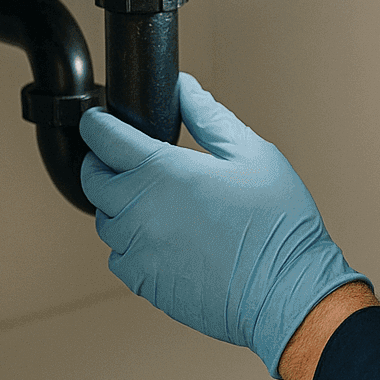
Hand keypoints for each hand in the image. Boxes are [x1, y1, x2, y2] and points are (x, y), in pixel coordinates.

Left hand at [79, 74, 369, 377]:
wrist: (287, 291)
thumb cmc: (278, 224)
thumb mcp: (252, 154)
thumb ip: (209, 116)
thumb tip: (184, 88)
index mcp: (163, 172)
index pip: (103, 139)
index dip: (97, 123)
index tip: (100, 120)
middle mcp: (140, 211)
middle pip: (92, 179)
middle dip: (102, 162)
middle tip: (126, 157)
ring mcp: (138, 250)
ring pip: (104, 220)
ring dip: (117, 204)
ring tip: (153, 199)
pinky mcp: (144, 282)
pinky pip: (119, 256)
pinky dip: (130, 242)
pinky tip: (163, 236)